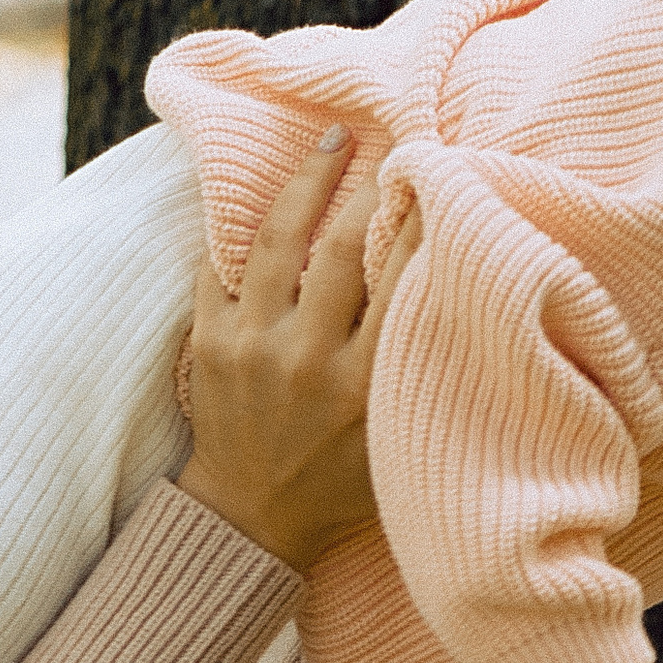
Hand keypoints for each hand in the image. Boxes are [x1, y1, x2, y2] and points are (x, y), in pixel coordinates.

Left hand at [174, 135, 419, 573]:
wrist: (252, 523)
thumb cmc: (341, 482)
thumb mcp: (398, 437)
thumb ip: (419, 370)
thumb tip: (454, 286)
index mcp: (365, 387)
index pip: (402, 280)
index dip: (423, 219)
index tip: (440, 179)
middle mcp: (308, 362)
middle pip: (343, 247)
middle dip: (371, 188)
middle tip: (392, 149)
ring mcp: (252, 349)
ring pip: (279, 239)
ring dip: (308, 179)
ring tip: (332, 140)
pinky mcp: (208, 344)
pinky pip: (221, 263)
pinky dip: (242, 225)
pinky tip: (266, 192)